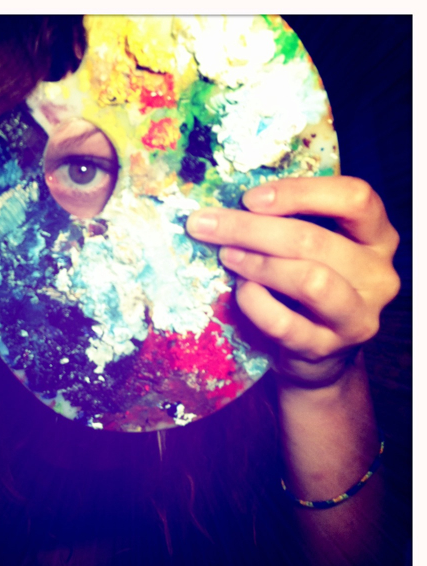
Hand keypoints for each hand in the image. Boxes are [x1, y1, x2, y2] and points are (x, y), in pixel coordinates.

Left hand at [186, 176, 399, 387]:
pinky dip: (253, 301)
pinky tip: (240, 290)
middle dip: (251, 229)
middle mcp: (378, 275)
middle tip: (208, 225)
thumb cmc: (305, 288)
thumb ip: (288, 222)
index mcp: (377, 238)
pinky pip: (282, 321)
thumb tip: (230, 202)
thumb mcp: (310, 249)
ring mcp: (357, 317)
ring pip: (308, 280)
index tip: (250, 199)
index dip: (299, 192)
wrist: (314, 353)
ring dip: (256, 263)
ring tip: (226, 255)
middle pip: (314, 240)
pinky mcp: (327, 348)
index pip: (354, 197)